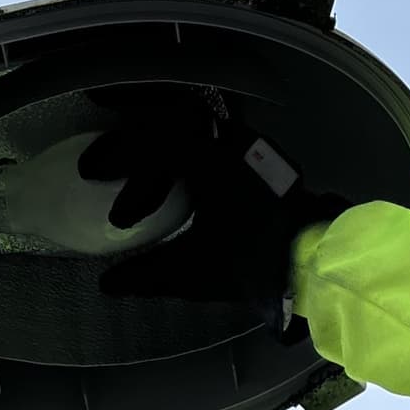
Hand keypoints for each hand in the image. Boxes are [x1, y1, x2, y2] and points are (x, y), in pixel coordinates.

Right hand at [79, 87, 344, 317]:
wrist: (317, 264)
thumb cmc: (253, 264)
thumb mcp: (192, 272)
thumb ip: (147, 274)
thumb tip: (109, 284)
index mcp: (207, 158)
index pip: (148, 142)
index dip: (115, 156)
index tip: (92, 174)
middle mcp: (231, 142)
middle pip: (170, 125)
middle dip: (138, 147)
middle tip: (114, 168)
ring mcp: (255, 150)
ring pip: (199, 132)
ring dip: (168, 152)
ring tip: (150, 184)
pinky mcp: (271, 164)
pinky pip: (222, 145)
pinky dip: (196, 159)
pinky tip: (189, 190)